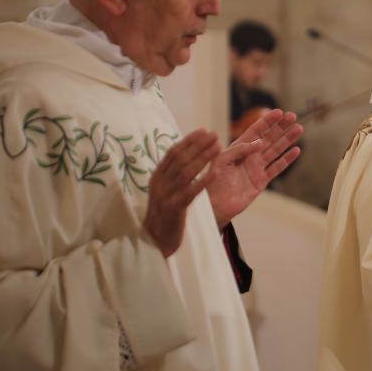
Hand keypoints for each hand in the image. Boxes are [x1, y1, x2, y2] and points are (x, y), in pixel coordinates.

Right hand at [144, 129, 220, 256]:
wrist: (154, 240)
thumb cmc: (164, 213)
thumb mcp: (165, 190)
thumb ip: (174, 174)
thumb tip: (189, 155)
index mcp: (158, 176)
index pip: (173, 153)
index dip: (189, 140)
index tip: (203, 130)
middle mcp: (160, 183)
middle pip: (181, 159)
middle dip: (198, 145)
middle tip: (214, 135)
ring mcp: (166, 195)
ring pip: (186, 172)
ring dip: (203, 158)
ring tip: (217, 147)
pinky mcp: (174, 208)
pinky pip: (190, 192)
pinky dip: (203, 181)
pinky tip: (214, 173)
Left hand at [207, 109, 303, 227]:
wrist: (214, 205)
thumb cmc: (212, 181)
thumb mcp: (221, 160)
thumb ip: (239, 150)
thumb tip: (260, 142)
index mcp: (238, 148)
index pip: (256, 131)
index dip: (267, 121)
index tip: (279, 112)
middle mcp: (250, 156)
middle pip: (269, 138)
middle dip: (281, 127)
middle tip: (293, 116)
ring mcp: (257, 168)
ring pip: (276, 150)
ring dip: (287, 139)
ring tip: (298, 129)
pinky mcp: (261, 181)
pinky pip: (277, 168)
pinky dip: (287, 160)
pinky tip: (296, 150)